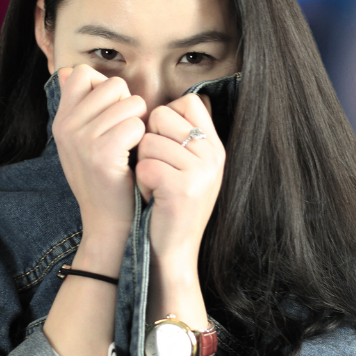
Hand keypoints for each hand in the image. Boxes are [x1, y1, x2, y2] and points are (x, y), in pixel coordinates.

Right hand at [52, 65, 145, 250]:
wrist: (108, 224)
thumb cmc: (105, 179)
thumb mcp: (81, 141)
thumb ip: (78, 106)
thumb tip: (68, 71)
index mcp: (61, 120)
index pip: (83, 72)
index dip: (105, 88)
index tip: (109, 115)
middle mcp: (67, 126)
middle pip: (113, 84)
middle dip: (128, 105)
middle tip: (124, 135)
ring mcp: (82, 140)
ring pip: (131, 103)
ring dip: (140, 123)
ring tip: (130, 148)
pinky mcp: (102, 154)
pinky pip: (136, 124)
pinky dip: (143, 139)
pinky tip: (134, 157)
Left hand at [136, 96, 224, 272]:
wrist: (174, 253)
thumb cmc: (170, 206)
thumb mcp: (189, 167)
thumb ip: (182, 136)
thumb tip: (159, 105)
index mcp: (215, 146)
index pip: (189, 101)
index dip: (165, 117)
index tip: (164, 144)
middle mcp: (213, 155)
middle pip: (161, 115)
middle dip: (148, 141)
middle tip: (158, 169)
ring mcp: (201, 172)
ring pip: (148, 142)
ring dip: (143, 164)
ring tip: (156, 186)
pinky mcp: (182, 189)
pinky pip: (144, 166)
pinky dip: (141, 182)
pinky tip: (152, 196)